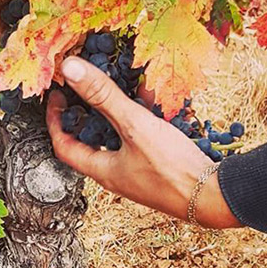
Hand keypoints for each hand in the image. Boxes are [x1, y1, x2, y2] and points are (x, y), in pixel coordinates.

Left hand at [46, 58, 240, 229]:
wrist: (210, 196)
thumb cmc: (170, 169)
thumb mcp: (134, 127)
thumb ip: (104, 97)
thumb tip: (72, 71)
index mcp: (102, 171)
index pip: (64, 146)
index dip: (56, 121)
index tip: (57, 97)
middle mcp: (116, 175)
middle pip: (91, 141)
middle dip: (87, 113)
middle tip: (86, 89)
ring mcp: (137, 173)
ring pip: (120, 138)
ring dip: (119, 112)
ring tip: (123, 87)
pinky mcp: (157, 168)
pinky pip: (143, 139)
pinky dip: (144, 119)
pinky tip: (157, 101)